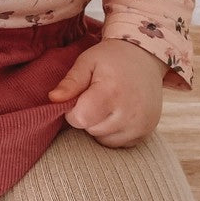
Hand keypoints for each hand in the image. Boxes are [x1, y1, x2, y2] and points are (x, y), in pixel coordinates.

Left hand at [47, 39, 165, 147]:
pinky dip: (114, 132)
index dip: (73, 110)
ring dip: (100, 126)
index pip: (80, 119)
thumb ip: (70, 82)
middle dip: (88, 117)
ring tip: (108, 105)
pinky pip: (120, 143)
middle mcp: (129, 112)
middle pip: (92, 130)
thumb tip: (53, 99)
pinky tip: (119, 113)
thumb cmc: (112, 58)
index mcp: (111, 92)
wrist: (145, 57)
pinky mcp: (146, 131)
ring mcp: (141, 124)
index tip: (80, 97)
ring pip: (104, 139)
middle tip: (97, 98)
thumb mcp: (87, 62)